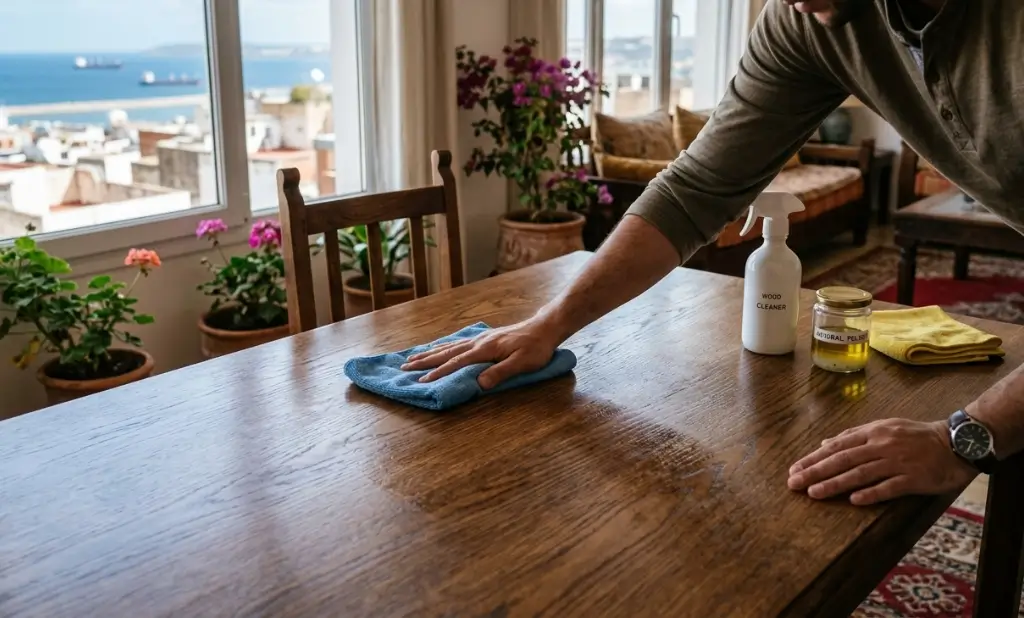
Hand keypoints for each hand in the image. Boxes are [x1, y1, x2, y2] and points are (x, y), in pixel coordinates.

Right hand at [400, 318, 561, 389]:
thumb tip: (479, 384)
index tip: (422, 380)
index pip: (457, 362)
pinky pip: (457, 342)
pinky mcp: (484, 338)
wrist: (544, 328)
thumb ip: (501, 373)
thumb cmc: (536, 348)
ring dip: (430, 353)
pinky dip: (443, 346)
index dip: (439, 372)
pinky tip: (438, 348)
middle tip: (404, 367)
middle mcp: (479, 342)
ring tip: (413, 358)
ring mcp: (480, 338)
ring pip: (449, 346)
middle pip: (446, 352)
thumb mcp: (522, 363)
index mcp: (485, 349)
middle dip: (425, 361)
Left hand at [787, 418, 977, 505]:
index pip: (837, 446)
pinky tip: (854, 500)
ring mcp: (898, 462)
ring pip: (861, 473)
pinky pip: (890, 487)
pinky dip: (872, 493)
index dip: (814, 458)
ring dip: (835, 484)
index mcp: (873, 432)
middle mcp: (882, 446)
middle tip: (794, 483)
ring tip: (814, 493)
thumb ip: (854, 436)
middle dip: (816, 472)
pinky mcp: (914, 478)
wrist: (956, 442)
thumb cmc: (916, 436)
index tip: (794, 469)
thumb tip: (825, 443)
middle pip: (843, 460)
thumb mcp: (884, 427)